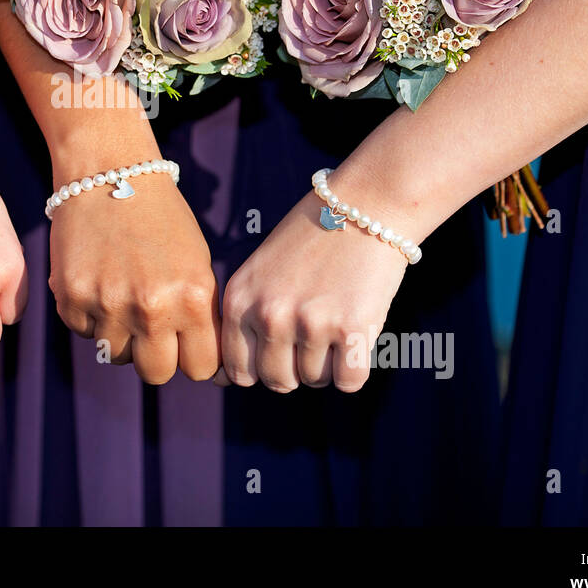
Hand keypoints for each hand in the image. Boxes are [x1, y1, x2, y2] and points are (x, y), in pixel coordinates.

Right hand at [48, 165, 218, 384]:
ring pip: (116, 355)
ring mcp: (108, 305)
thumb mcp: (196, 263)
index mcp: (192, 298)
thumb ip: (198, 314)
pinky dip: (90, 315)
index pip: (200, 368)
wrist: (109, 173)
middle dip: (156, 355)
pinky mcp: (71, 299)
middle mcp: (151, 308)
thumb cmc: (161, 218)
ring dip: (120, 334)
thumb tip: (197, 362)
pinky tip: (98, 280)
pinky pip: (84, 332)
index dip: (193, 357)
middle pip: (156, 373)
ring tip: (122, 293)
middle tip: (152, 326)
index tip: (186, 344)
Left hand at [221, 178, 413, 393]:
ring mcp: (310, 323)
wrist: (365, 205)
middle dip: (295, 370)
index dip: (260, 370)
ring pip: (315, 381)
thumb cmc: (311, 239)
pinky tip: (355, 338)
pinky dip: (354, 369)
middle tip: (312, 340)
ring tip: (335, 326)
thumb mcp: (260, 272)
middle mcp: (269, 315)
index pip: (237, 372)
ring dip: (327, 364)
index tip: (278, 354)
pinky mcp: (352, 328)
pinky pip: (349, 381)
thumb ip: (244, 318)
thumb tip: (223, 380)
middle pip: (277, 381)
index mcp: (239, 300)